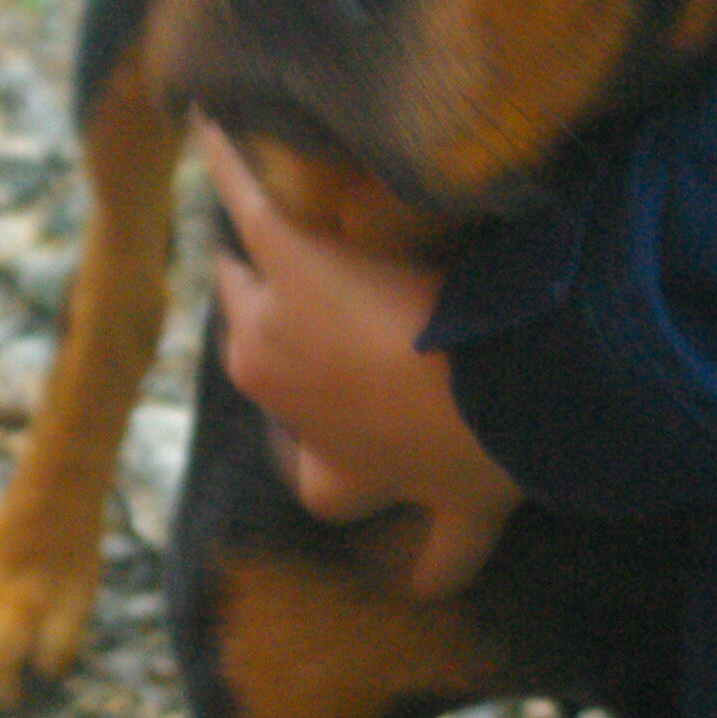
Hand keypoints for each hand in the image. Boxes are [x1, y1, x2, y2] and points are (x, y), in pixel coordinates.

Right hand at [197, 117, 522, 597]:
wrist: (500, 384)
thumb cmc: (491, 450)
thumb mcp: (470, 521)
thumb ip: (442, 556)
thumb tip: (423, 594)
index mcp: (326, 467)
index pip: (302, 463)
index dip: (318, 441)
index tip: (339, 418)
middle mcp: (279, 392)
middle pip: (254, 352)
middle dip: (271, 327)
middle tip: (302, 296)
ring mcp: (273, 320)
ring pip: (240, 281)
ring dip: (249, 256)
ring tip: (260, 216)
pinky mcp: (287, 255)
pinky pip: (246, 199)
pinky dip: (228, 160)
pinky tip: (216, 122)